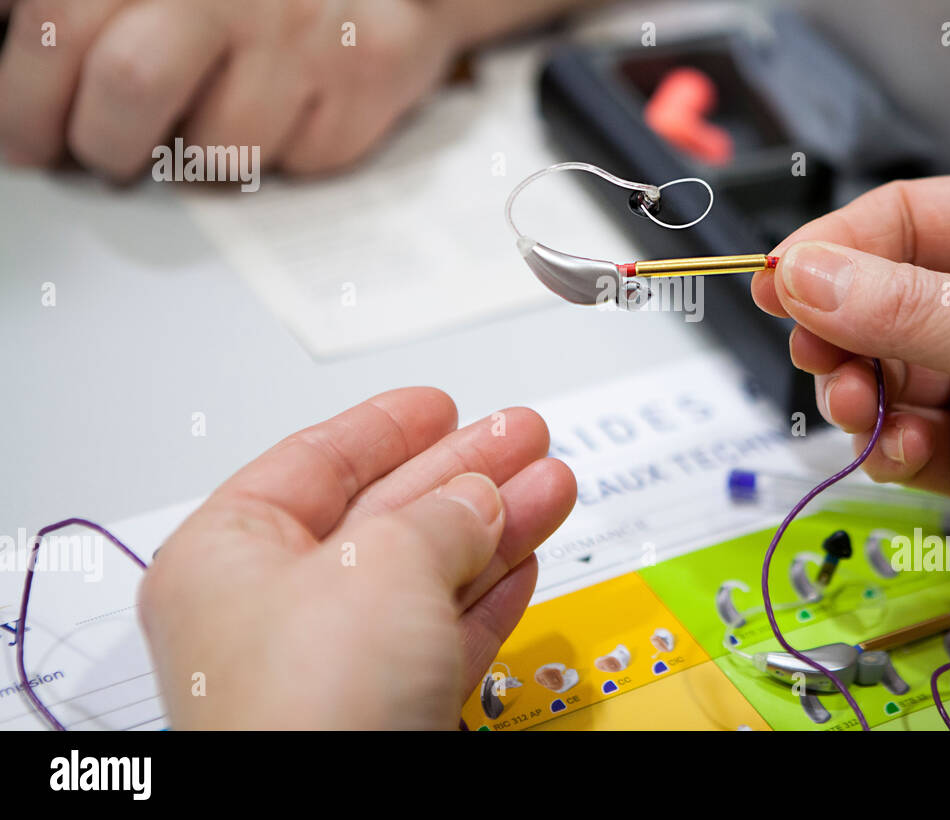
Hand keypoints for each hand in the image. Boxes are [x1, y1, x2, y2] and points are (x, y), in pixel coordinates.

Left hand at [0, 0, 466, 175]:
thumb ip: (94, 17)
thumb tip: (17, 112)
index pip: (53, 29)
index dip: (25, 110)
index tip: (32, 145)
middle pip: (131, 81)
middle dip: (109, 147)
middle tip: (116, 157)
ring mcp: (301, 28)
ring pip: (219, 150)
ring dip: (204, 166)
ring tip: (218, 128)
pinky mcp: (363, 78)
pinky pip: (296, 166)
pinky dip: (283, 159)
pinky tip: (291, 115)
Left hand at [137, 387, 575, 728]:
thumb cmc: (307, 709)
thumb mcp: (383, 565)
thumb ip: (440, 514)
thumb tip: (479, 498)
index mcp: (226, 558)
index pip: (312, 464)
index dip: (385, 427)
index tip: (438, 405)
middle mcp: (271, 613)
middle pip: (383, 516)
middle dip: (464, 472)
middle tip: (520, 435)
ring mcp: (331, 669)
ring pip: (425, 575)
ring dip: (496, 526)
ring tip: (552, 483)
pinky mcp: (384, 714)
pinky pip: (443, 636)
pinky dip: (489, 595)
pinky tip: (525, 558)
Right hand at [752, 175, 949, 660]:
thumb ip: (914, 312)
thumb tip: (808, 274)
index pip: (902, 220)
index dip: (833, 249)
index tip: (778, 286)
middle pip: (877, 297)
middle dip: (843, 332)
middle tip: (824, 363)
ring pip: (882, 371)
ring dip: (863, 396)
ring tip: (873, 419)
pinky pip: (904, 435)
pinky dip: (890, 447)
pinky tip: (910, 458)